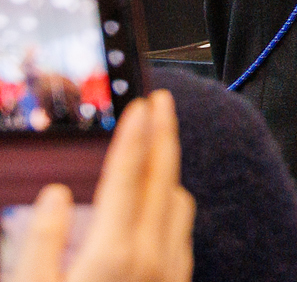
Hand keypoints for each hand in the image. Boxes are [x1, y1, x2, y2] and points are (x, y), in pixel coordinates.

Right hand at [18, 92, 193, 281]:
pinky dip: (173, 204)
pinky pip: (183, 230)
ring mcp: (171, 271)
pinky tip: (158, 202)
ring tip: (155, 147)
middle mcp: (151, 256)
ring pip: (180, 202)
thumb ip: (42, 243)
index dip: (136, 135)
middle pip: (165, 178)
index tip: (142, 104)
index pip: (128, 177)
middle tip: (161, 101)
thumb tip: (56, 195)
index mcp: (113, 252)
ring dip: (169, 171)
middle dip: (164, 133)